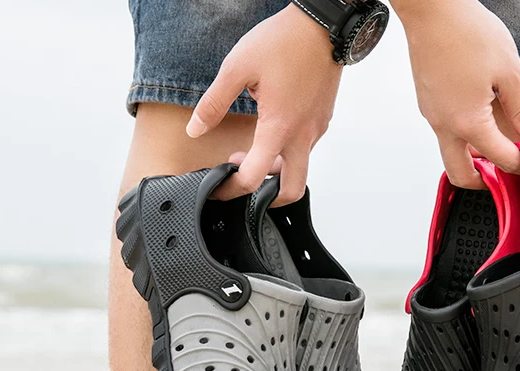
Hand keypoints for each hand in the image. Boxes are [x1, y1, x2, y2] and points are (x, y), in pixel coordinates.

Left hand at [187, 4, 341, 203]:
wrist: (323, 25)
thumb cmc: (285, 41)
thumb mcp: (237, 68)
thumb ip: (213, 103)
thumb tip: (196, 128)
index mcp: (279, 128)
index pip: (254, 178)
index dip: (232, 189)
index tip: (220, 188)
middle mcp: (302, 136)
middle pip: (291, 191)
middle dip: (268, 196)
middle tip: (246, 181)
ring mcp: (316, 130)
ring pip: (299, 168)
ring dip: (276, 168)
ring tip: (254, 147)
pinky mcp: (323, 121)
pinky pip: (306, 147)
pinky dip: (288, 148)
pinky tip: (273, 126)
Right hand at [395, 0, 519, 187]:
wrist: (433, 10)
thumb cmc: (467, 33)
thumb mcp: (509, 73)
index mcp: (468, 124)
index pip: (501, 159)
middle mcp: (445, 127)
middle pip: (461, 175)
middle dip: (484, 181)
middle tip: (506, 173)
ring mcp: (432, 117)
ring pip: (450, 154)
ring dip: (472, 157)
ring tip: (497, 143)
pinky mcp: (427, 104)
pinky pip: (444, 132)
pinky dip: (462, 136)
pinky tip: (479, 118)